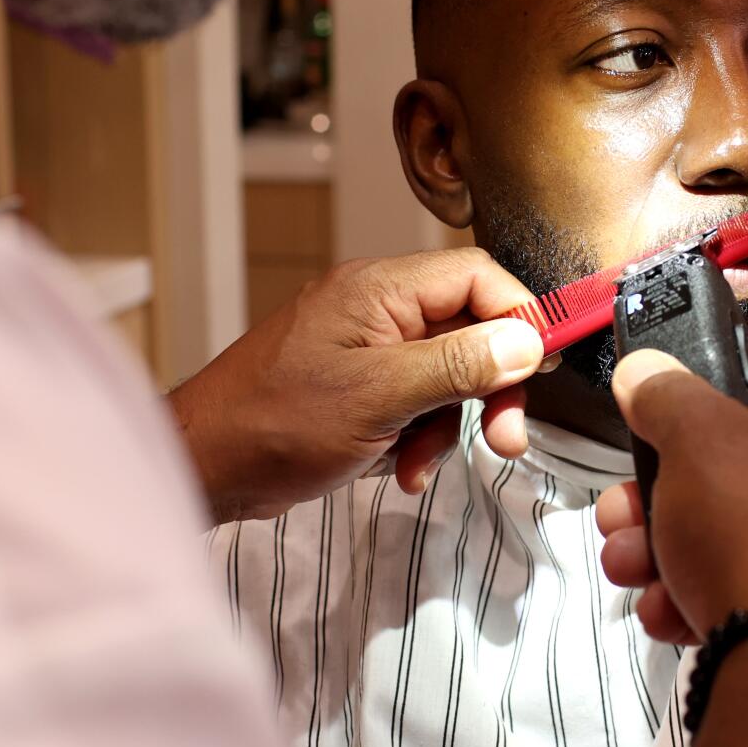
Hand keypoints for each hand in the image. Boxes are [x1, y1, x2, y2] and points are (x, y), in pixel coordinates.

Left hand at [169, 248, 546, 522]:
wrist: (204, 467)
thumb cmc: (270, 424)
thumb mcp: (379, 397)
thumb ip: (457, 366)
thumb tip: (526, 343)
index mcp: (379, 288)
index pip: (478, 277)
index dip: (520, 318)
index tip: (543, 368)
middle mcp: (376, 308)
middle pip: (471, 328)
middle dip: (491, 387)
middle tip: (506, 438)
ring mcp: (367, 347)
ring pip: (449, 372)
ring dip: (451, 424)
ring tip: (423, 464)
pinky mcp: (358, 385)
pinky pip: (417, 401)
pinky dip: (420, 437)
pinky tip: (403, 469)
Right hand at [596, 350, 747, 658]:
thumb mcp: (692, 437)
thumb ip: (664, 395)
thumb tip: (643, 369)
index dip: (694, 431)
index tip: (649, 456)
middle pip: (733, 487)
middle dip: (658, 510)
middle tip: (618, 526)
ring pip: (735, 548)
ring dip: (666, 558)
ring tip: (630, 576)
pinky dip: (705, 602)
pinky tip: (671, 619)